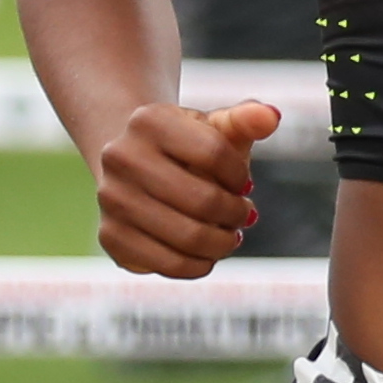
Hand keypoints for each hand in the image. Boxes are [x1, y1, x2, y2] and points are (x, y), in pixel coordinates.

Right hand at [94, 100, 278, 280]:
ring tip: (230, 236)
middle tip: (244, 215)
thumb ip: (247, 119)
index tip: (241, 182)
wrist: (134, 166)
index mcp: (149, 120)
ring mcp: (111, 199)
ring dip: (223, 243)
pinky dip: (199, 265)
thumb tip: (271, 117)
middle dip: (235, 213)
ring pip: (188, 238)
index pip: (214, 153)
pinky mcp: (111, 237)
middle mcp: (121, 157)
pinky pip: (169, 264)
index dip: (238, 175)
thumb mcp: (216, 128)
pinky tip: (208, 254)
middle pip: (203, 201)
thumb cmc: (186, 147)